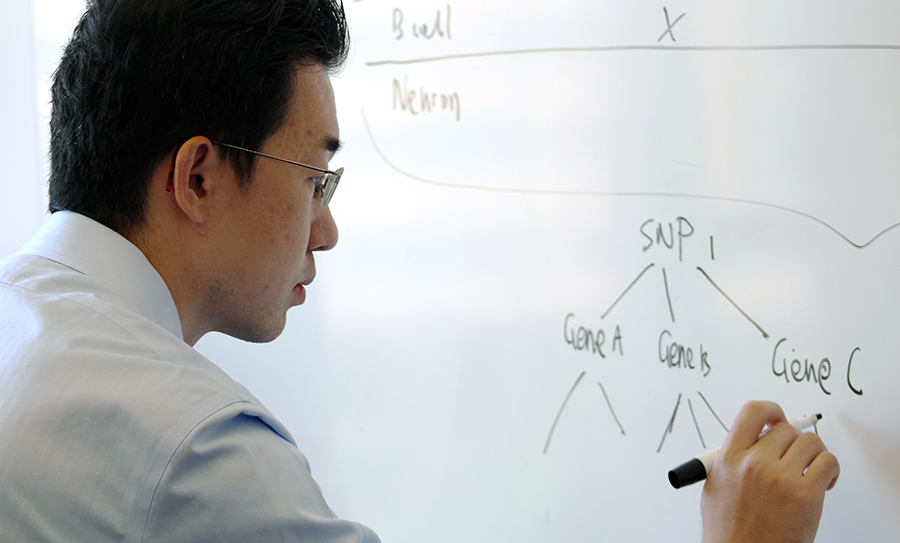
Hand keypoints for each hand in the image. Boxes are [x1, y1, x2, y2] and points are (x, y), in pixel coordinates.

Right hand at [701, 401, 839, 542]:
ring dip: (814, 454)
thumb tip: (749, 443)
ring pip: (810, 442)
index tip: (777, 418)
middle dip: (793, 441)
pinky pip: (828, 462)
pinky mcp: (805, 495)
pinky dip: (830, 469)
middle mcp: (753, 463)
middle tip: (794, 456)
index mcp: (729, 458)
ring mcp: (780, 478)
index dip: (771, 410)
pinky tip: (822, 481)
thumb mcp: (715, 486)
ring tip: (810, 469)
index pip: (752, 411)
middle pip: (786, 428)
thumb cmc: (729, 531)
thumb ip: (730, 460)